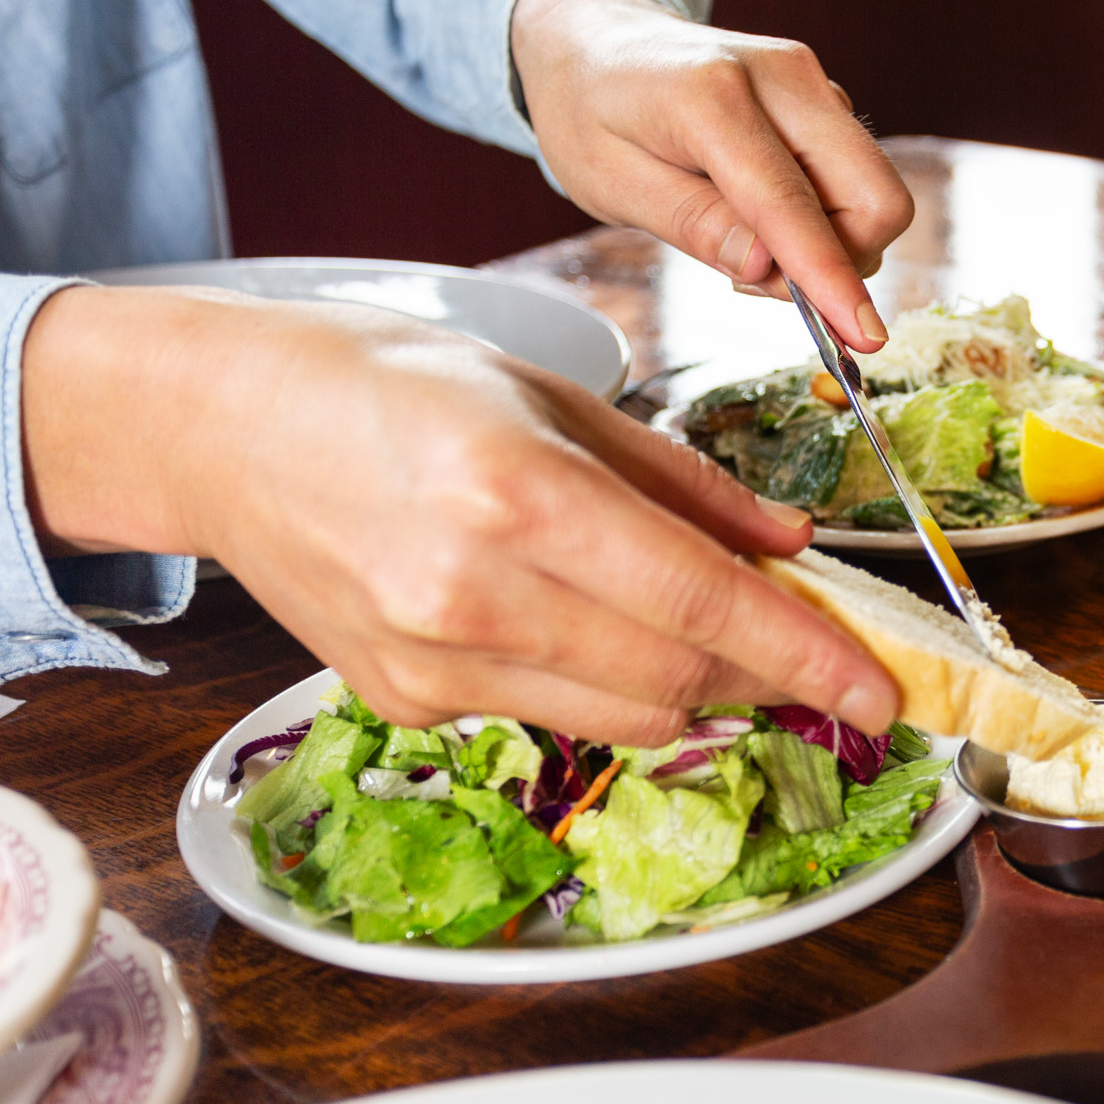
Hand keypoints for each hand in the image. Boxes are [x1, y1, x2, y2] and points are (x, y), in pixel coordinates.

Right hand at [21, 287, 898, 743]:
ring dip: (701, 690)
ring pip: (628, 714)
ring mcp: (433, 659)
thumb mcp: (556, 396)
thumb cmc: (395, 385)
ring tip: (726, 644)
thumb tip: (791, 548)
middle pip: (680, 671)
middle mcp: (473, 590)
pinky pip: (552, 717)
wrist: (224, 430)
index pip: (703, 600)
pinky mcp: (405, 700)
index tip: (879, 692)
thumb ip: (685, 483)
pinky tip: (598, 635)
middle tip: (820, 659)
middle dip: (769, 675)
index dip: (806, 655)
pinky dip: (608, 689)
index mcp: (520, 491)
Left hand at [509, 0, 912, 351]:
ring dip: (827, 243)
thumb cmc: (590, 111)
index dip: (830, 277)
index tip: (863, 338)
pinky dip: (822, 218)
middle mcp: (784, 78)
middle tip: (762, 277)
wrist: (594, 38)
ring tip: (744, 240)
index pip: (792, 203)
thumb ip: (693, 224)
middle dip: (842, 261)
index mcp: (714, 96)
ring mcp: (812, 84)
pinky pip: (854, 181)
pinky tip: (760, 212)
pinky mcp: (824, 100)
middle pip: (874, 196)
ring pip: (873, 194)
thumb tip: (766, 270)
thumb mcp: (610, 182)